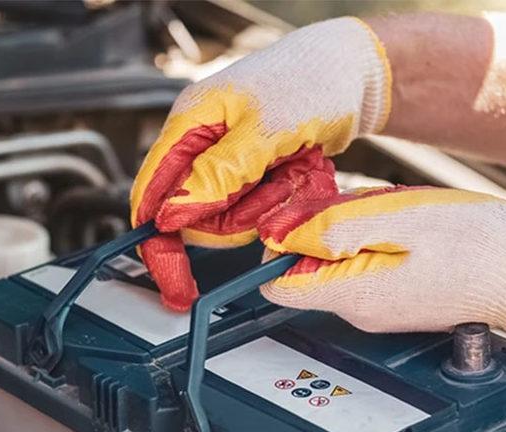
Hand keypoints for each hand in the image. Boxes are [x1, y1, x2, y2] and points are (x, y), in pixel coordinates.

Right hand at [130, 17, 392, 310]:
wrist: (353, 71)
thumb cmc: (311, 80)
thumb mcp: (264, 130)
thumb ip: (217, 174)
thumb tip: (172, 214)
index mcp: (188, 124)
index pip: (152, 195)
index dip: (160, 245)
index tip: (177, 284)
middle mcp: (202, 145)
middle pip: (197, 217)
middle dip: (240, 216)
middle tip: (277, 185)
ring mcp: (228, 161)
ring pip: (232, 217)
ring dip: (270, 204)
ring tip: (295, 168)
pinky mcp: (253, 173)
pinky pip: (259, 209)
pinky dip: (285, 197)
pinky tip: (302, 169)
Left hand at [257, 186, 505, 350]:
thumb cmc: (484, 245)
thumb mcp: (401, 219)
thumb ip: (335, 228)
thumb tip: (279, 234)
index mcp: (353, 295)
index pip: (277, 282)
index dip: (278, 241)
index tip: (302, 210)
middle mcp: (359, 310)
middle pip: (309, 263)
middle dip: (326, 225)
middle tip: (371, 203)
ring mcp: (380, 307)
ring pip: (341, 256)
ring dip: (359, 225)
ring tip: (402, 213)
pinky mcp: (400, 296)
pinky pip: (370, 258)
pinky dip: (382, 234)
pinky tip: (415, 224)